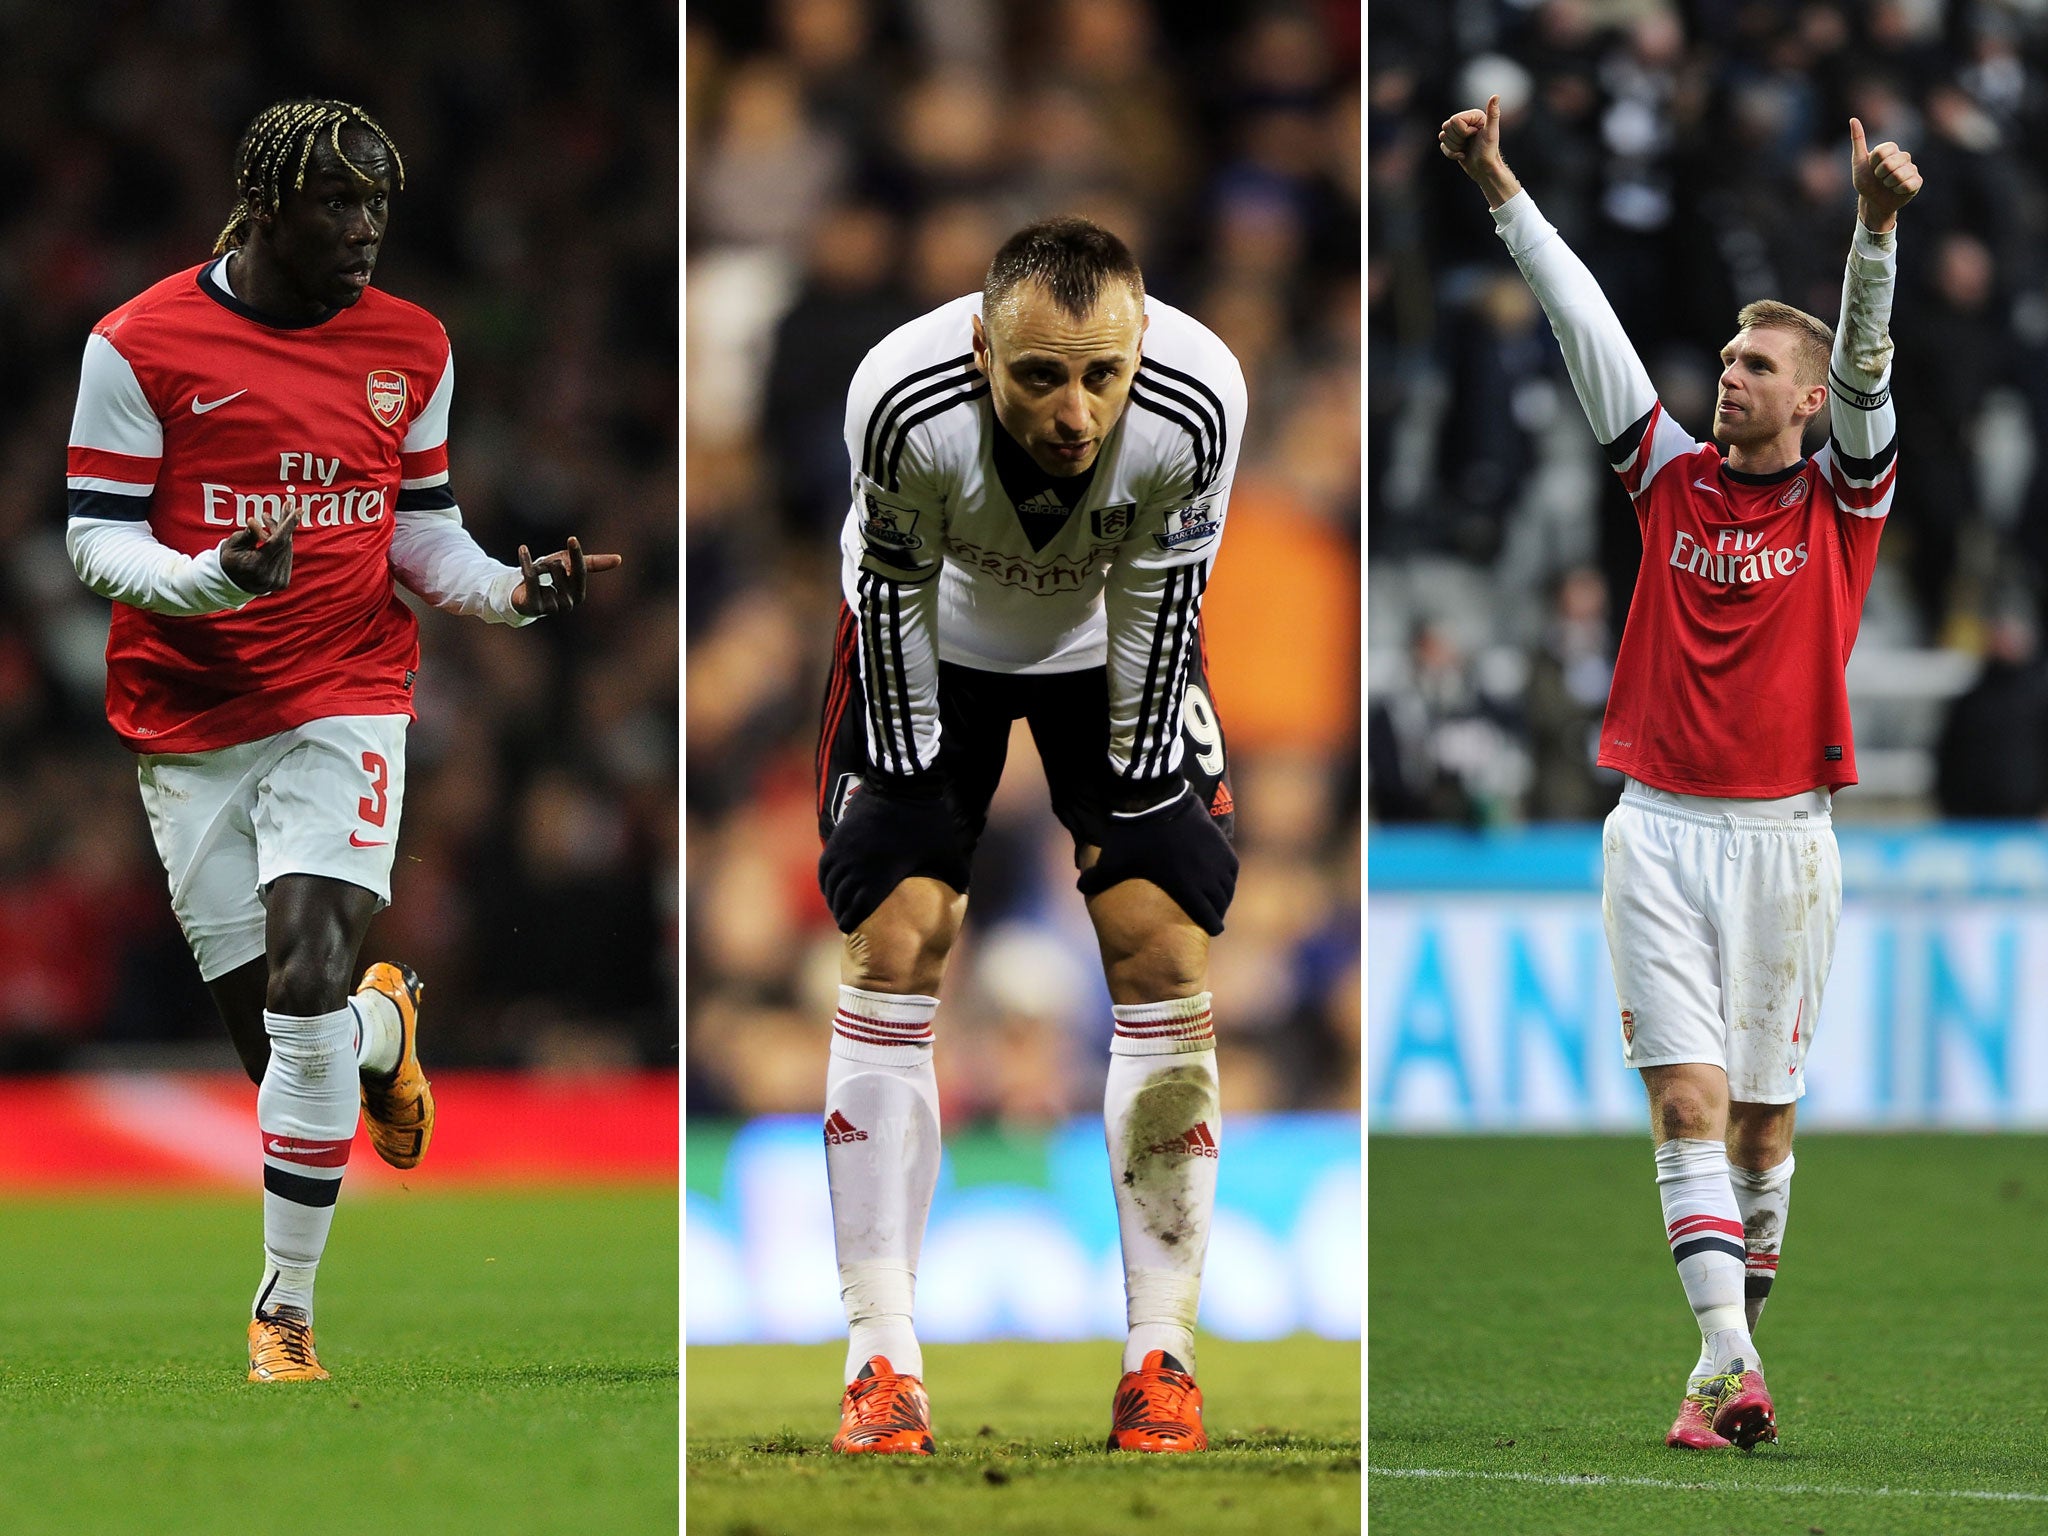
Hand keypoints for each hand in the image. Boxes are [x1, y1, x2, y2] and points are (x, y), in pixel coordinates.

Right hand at [217, 501, 301, 594]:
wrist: (230, 583)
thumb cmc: (230, 559)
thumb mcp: (233, 544)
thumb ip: (247, 534)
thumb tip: (255, 522)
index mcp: (256, 566)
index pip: (277, 542)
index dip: (288, 525)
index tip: (298, 510)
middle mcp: (269, 576)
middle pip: (285, 544)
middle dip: (284, 524)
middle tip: (285, 506)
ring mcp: (278, 581)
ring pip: (287, 549)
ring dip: (282, 532)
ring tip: (267, 520)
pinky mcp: (283, 582)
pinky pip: (286, 556)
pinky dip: (282, 544)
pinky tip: (272, 535)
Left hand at [512, 536, 623, 616]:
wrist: (522, 597)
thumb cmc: (550, 580)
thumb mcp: (570, 567)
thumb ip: (593, 563)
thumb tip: (620, 559)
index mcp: (578, 595)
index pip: (580, 571)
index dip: (576, 554)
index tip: (571, 539)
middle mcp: (567, 604)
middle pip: (559, 567)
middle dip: (549, 562)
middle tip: (543, 570)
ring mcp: (550, 608)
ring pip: (544, 571)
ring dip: (536, 567)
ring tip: (532, 576)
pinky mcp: (533, 606)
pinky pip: (531, 578)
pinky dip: (526, 561)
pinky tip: (523, 549)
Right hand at [818, 774, 969, 933]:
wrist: (902, 784)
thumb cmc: (927, 820)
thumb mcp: (947, 851)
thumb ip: (957, 876)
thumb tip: (965, 893)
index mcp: (880, 876)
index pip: (857, 910)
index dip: (853, 923)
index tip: (854, 932)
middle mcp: (856, 867)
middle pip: (840, 900)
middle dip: (842, 914)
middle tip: (847, 923)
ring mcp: (844, 851)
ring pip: (829, 884)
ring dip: (832, 898)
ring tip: (838, 906)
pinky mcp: (838, 836)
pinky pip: (825, 865)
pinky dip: (826, 879)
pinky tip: (831, 885)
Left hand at [1077, 785, 1237, 935]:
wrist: (1155, 802)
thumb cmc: (1134, 836)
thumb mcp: (1114, 861)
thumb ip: (1097, 879)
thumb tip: (1079, 887)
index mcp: (1185, 888)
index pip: (1209, 917)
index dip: (1211, 925)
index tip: (1212, 930)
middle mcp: (1206, 877)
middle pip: (1220, 903)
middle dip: (1216, 911)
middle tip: (1212, 915)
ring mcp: (1216, 859)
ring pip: (1227, 886)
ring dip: (1223, 893)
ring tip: (1217, 897)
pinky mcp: (1221, 842)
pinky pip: (1231, 867)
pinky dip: (1228, 875)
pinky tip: (1221, 877)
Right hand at [1439, 95, 1521, 207]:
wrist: (1484, 168)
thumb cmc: (1489, 151)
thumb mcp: (1491, 132)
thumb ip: (1493, 114)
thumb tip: (1496, 96)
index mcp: (1473, 115)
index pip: (1454, 120)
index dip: (1462, 131)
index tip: (1474, 135)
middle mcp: (1465, 121)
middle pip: (1446, 126)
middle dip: (1457, 139)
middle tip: (1470, 143)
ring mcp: (1457, 132)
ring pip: (1442, 136)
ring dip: (1454, 147)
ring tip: (1466, 149)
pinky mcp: (1452, 142)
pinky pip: (1442, 145)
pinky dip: (1451, 153)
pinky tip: (1462, 155)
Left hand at [1849, 117, 1920, 231]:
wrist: (1873, 202)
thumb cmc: (1866, 181)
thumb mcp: (1858, 162)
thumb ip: (1858, 140)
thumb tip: (1853, 119)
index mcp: (1891, 149)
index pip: (1882, 151)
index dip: (1873, 163)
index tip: (1872, 168)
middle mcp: (1903, 156)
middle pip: (1890, 163)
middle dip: (1880, 175)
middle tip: (1879, 179)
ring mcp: (1911, 168)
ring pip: (1899, 175)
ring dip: (1888, 184)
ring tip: (1887, 185)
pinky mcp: (1917, 182)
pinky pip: (1909, 184)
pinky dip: (1898, 190)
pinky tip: (1897, 190)